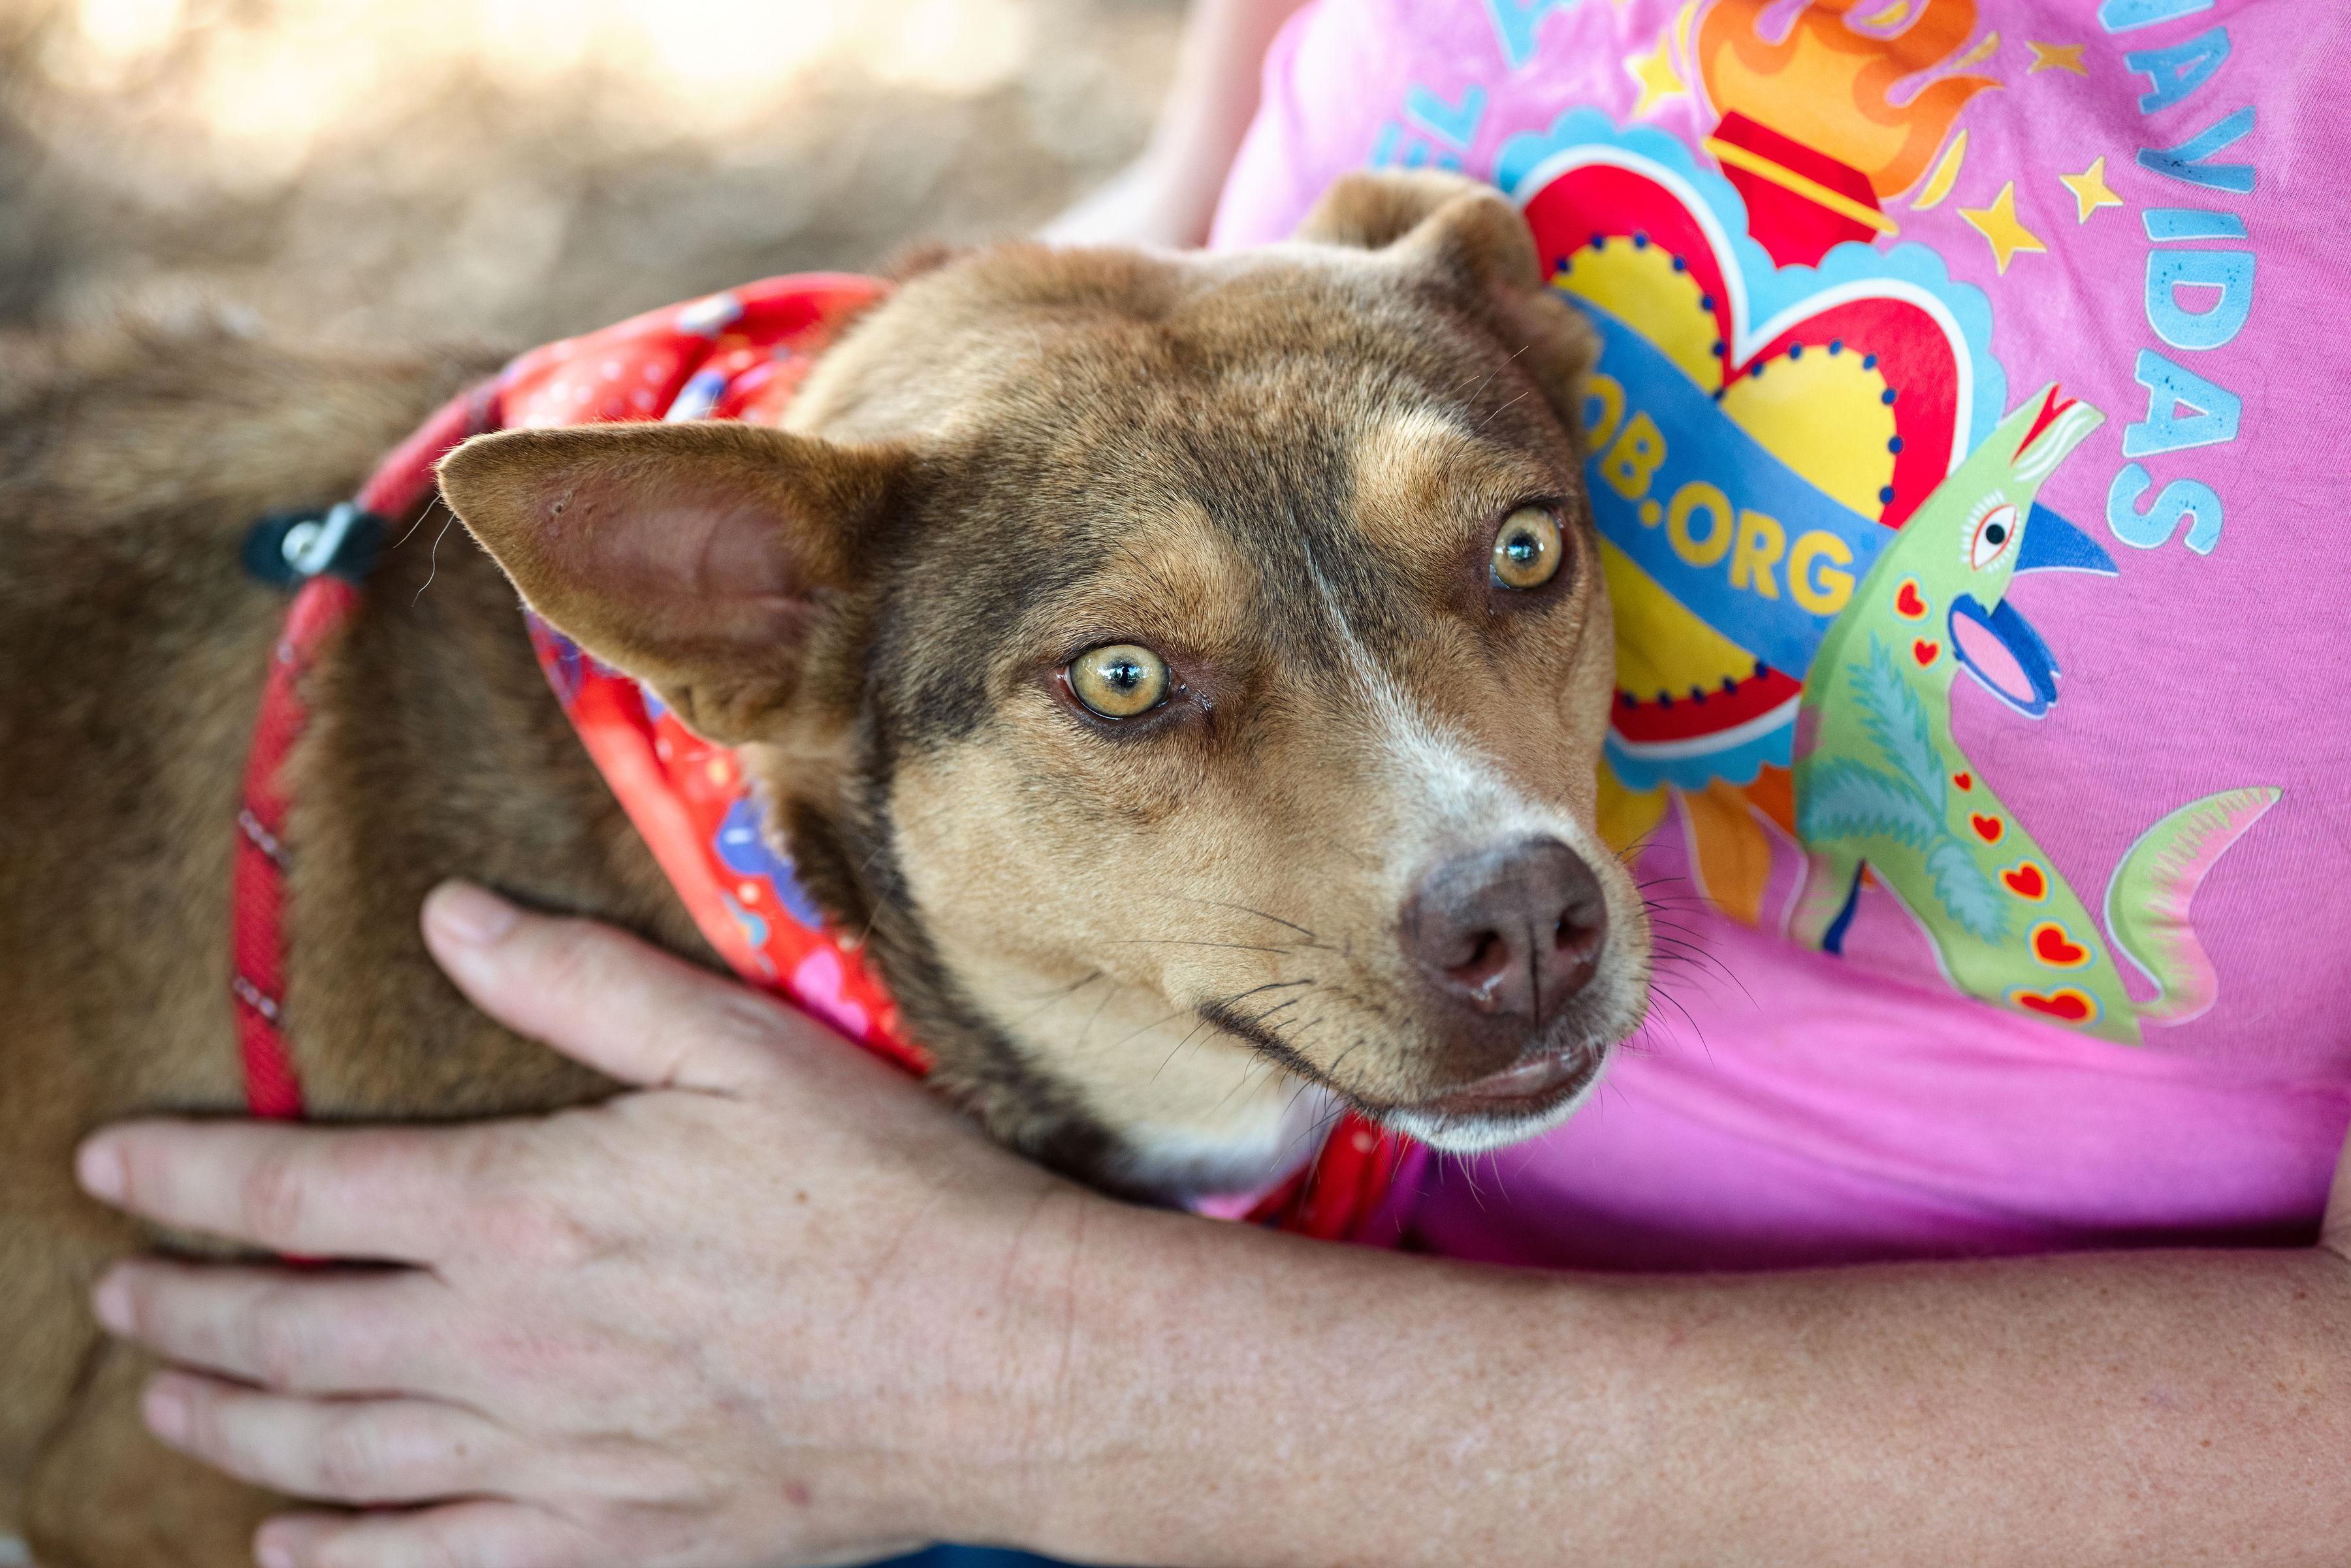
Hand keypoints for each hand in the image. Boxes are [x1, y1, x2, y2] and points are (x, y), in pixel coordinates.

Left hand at [78, 883, 1109, 1567]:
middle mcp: (504, 1347)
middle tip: (118, 1292)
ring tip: (168, 1396)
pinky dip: (338, 1564)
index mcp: (525, 1212)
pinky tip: (287, 1556)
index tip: (107, 1167)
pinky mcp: (607, 1539)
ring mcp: (547, 1458)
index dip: (184, 1178)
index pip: (298, 1195)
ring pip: (331, 1457)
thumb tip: (453, 919)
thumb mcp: (739, 1049)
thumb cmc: (879, 1195)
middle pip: (286, 1338)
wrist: (992, 1361)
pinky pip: (430, 1567)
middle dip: (179, 1311)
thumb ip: (581, 986)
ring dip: (230, 1425)